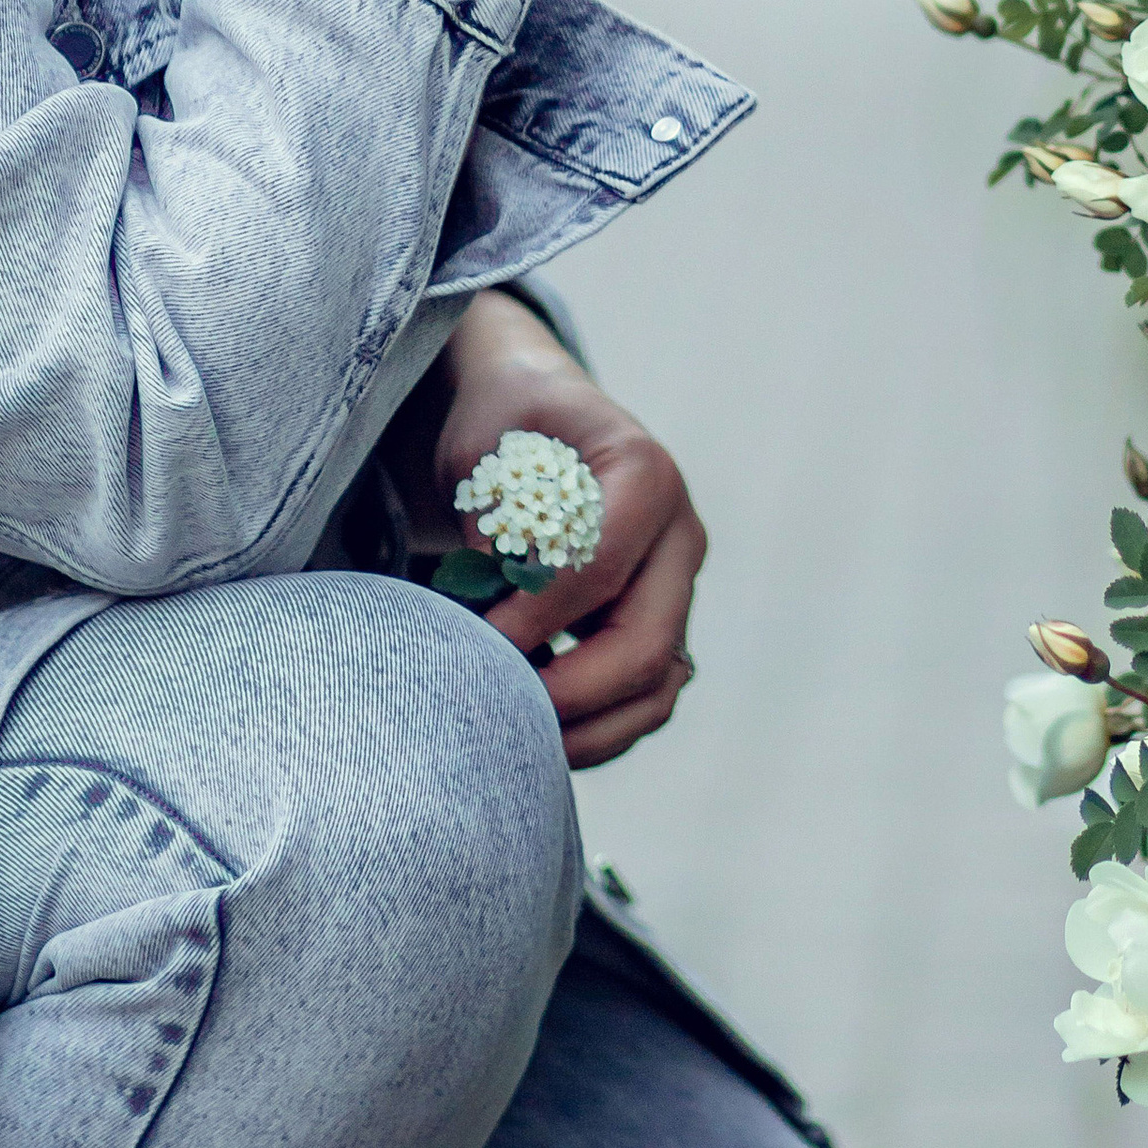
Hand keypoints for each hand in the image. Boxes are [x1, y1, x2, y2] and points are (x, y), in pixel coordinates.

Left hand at [434, 294, 706, 769]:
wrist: (538, 410)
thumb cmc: (505, 425)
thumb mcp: (482, 452)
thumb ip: (491, 531)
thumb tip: (488, 620)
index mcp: (645, 472)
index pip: (597, 569)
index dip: (532, 620)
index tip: (469, 647)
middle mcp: (679, 534)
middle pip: (646, 644)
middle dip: (567, 693)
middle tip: (493, 712)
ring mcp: (678, 585)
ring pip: (658, 687)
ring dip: (589, 729)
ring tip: (514, 737)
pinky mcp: (663, 622)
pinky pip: (647, 697)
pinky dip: (598, 728)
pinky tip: (536, 730)